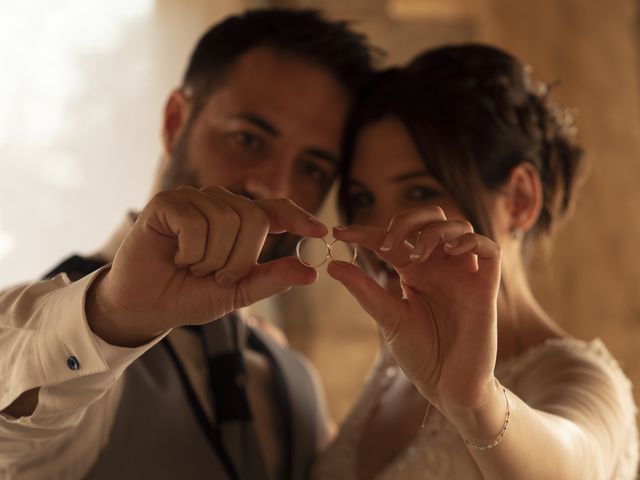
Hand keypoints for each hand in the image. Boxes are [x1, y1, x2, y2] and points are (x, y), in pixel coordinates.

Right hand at [88, 185, 325, 345]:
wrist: (148, 306)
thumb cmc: (191, 295)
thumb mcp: (238, 292)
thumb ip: (272, 279)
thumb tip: (311, 272)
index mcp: (240, 221)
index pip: (276, 209)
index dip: (298, 217)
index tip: (320, 231)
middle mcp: (220, 203)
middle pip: (254, 219)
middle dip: (239, 259)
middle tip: (217, 276)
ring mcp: (193, 199)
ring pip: (226, 221)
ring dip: (211, 259)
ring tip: (193, 266)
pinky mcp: (167, 202)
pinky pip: (195, 223)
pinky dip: (190, 251)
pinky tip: (176, 256)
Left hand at [328, 206, 500, 414]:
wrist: (448, 387)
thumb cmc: (420, 354)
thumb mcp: (389, 318)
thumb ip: (365, 290)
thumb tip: (333, 265)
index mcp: (413, 271)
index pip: (390, 240)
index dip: (365, 232)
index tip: (338, 233)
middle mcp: (438, 267)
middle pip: (430, 218)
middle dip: (407, 220)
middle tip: (388, 243)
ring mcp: (463, 274)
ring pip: (457, 227)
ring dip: (435, 232)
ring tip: (417, 256)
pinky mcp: (486, 287)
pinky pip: (489, 248)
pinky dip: (471, 241)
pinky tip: (452, 252)